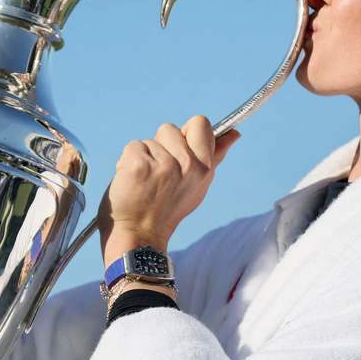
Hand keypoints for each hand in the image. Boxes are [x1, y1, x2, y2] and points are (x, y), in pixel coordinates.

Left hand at [99, 115, 239, 263]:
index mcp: (204, 168)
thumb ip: (215, 156)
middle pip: (169, 129)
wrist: (140, 236)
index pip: (200, 123)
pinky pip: (131, 147)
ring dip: (142, 156)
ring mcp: (163, 166)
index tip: (177, 151)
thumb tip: (234, 134)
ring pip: (147, 140)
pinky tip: (131, 182)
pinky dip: (126, 162)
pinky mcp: (138, 166)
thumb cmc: (167, 209)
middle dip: (159, 146)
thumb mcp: (198, 185)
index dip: (185, 133)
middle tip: (158, 175)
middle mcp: (187, 166)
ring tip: (144, 181)